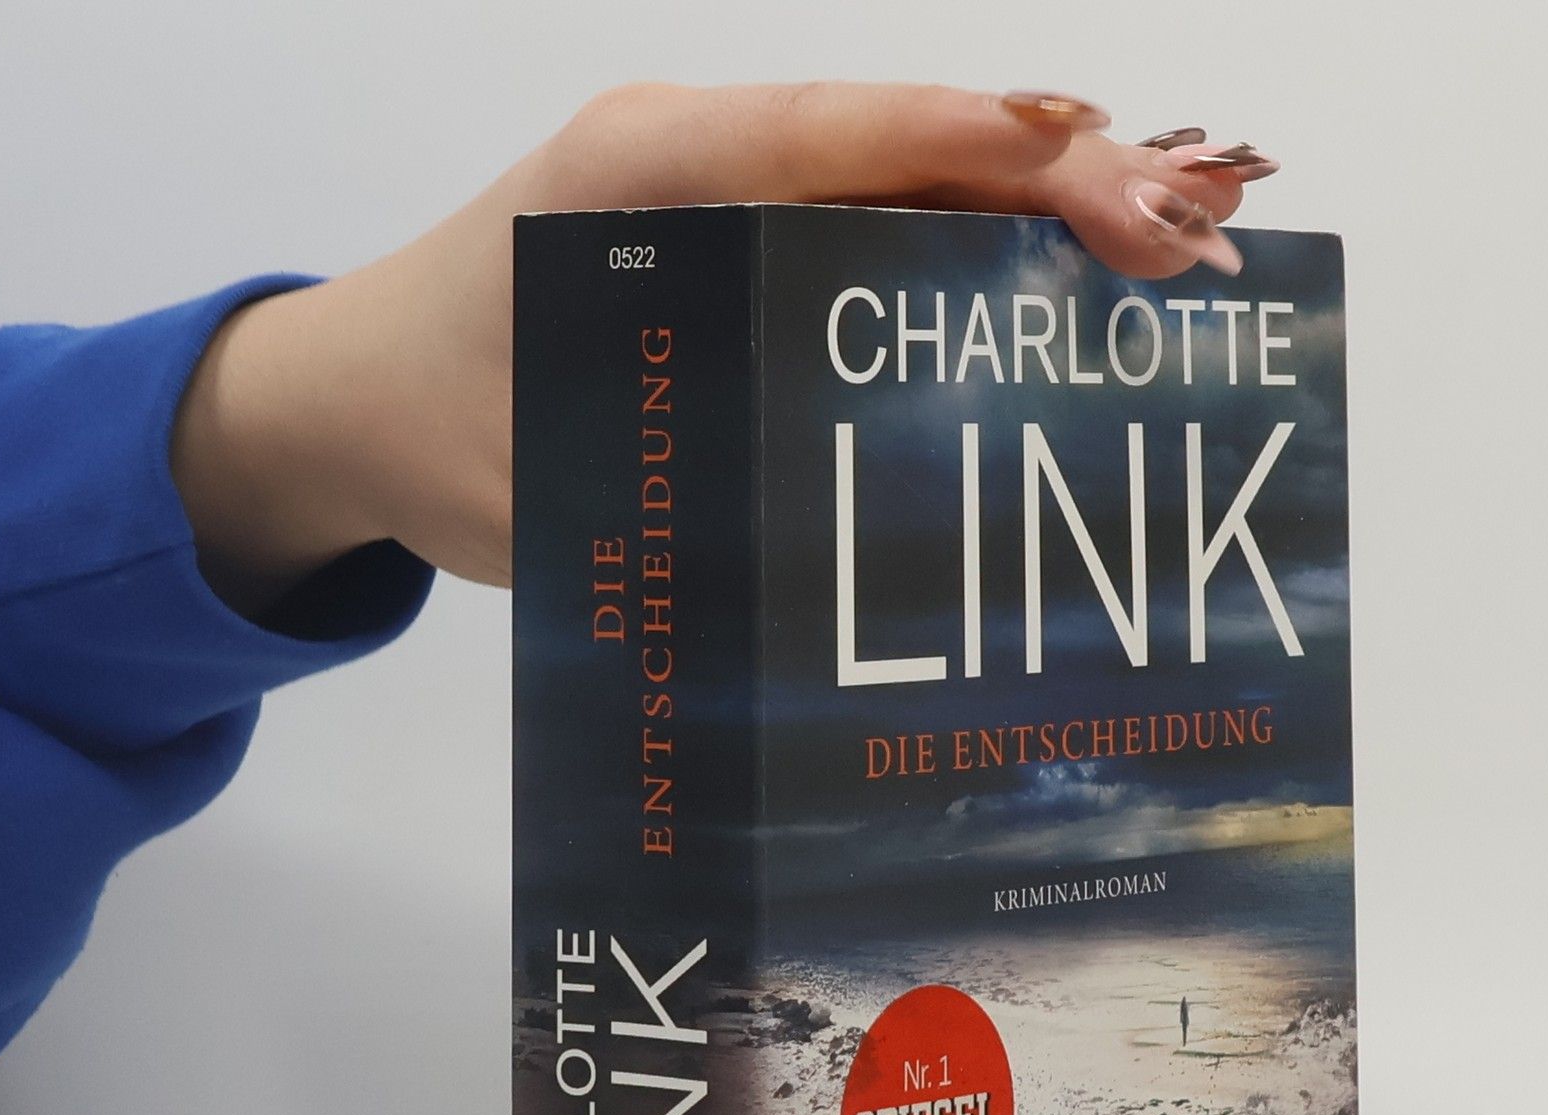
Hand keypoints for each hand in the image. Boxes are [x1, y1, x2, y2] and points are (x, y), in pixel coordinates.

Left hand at [171, 83, 1276, 605]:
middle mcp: (705, 163)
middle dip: (1064, 180)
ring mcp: (738, 203)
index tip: (1105, 177)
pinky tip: (1074, 302)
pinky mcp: (754, 254)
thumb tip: (845, 546)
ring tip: (1178, 263)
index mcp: (642, 170)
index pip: (838, 134)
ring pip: (920, 183)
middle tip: (1196, 242)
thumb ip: (669, 491)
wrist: (351, 403)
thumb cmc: (426, 424)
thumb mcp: (536, 474)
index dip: (980, 149)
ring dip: (1049, 217)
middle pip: (911, 143)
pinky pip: (889, 237)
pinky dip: (988, 260)